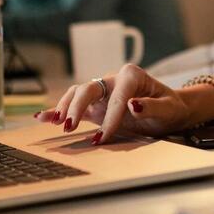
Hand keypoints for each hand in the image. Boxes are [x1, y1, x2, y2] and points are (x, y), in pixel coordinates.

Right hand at [35, 64, 198, 144]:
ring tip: (59, 124)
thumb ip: (152, 107)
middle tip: (71, 127)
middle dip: (78, 107)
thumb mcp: (168, 109)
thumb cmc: (170, 108)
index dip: (110, 117)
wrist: (169, 110)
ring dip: (66, 108)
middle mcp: (114, 80)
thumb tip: (132, 104)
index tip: (104, 137)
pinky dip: (58, 110)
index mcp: (132, 75)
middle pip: (89, 88)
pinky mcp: (96, 105)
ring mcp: (103, 92)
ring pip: (77, 93)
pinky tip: (43, 117)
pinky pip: (74, 104)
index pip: (117, 96)